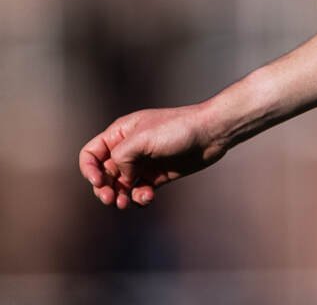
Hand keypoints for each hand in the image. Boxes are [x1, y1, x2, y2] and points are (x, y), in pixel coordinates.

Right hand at [79, 104, 229, 208]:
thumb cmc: (179, 128)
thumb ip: (122, 157)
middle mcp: (129, 149)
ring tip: (125, 203)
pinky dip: (139, 197)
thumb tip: (120, 177)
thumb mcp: (143, 139)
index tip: (98, 181)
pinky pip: (140, 191)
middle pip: (104, 174)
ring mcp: (144, 163)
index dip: (88, 170)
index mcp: (121, 133)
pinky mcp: (158, 176)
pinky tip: (148, 197)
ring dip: (119, 197)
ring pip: (120, 186)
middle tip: (110, 199)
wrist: (212, 133)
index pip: (91, 153)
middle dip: (103, 189)